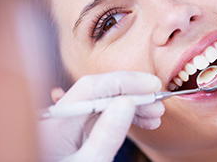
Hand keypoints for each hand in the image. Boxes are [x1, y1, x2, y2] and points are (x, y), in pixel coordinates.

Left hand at [38, 71, 164, 161]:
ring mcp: (73, 118)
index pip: (93, 86)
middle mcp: (64, 113)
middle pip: (102, 90)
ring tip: (155, 114)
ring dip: (134, 103)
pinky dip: (126, 114)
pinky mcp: (81, 125)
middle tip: (158, 102)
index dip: (125, 81)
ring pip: (107, 99)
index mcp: (58, 120)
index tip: (151, 85)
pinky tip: (144, 119)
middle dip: (134, 93)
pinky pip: (106, 112)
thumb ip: (107, 134)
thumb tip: (128, 103)